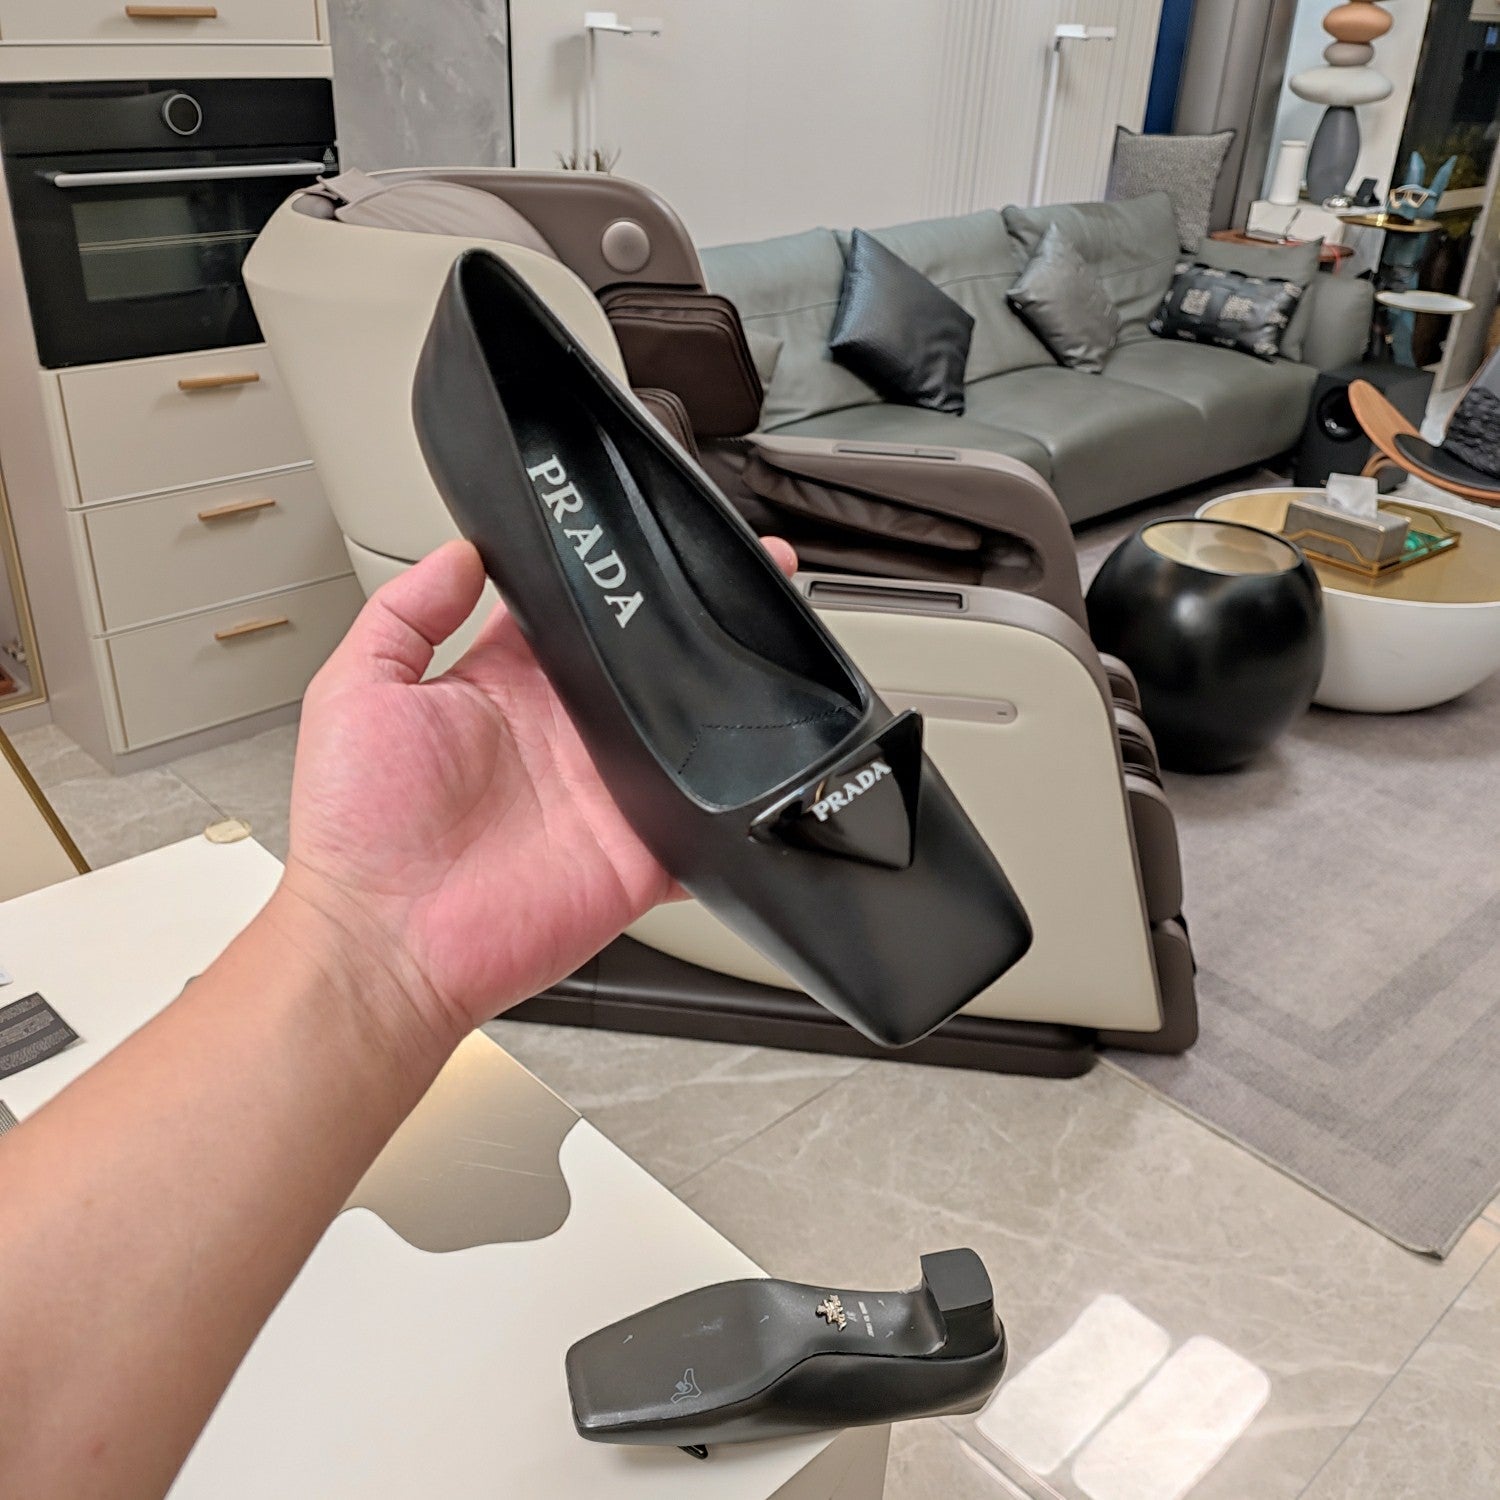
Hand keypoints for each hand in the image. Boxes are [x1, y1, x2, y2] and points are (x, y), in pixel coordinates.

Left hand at [270, 536, 796, 1057]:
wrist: (383, 949)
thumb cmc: (356, 835)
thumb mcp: (354, 694)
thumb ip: (405, 614)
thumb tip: (460, 550)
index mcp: (506, 688)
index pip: (569, 611)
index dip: (603, 572)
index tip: (636, 529)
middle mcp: (564, 733)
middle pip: (644, 659)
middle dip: (691, 617)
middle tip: (733, 565)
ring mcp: (607, 791)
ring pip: (687, 727)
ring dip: (727, 688)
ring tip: (764, 632)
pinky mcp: (641, 850)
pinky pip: (706, 816)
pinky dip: (738, 793)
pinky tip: (767, 748)